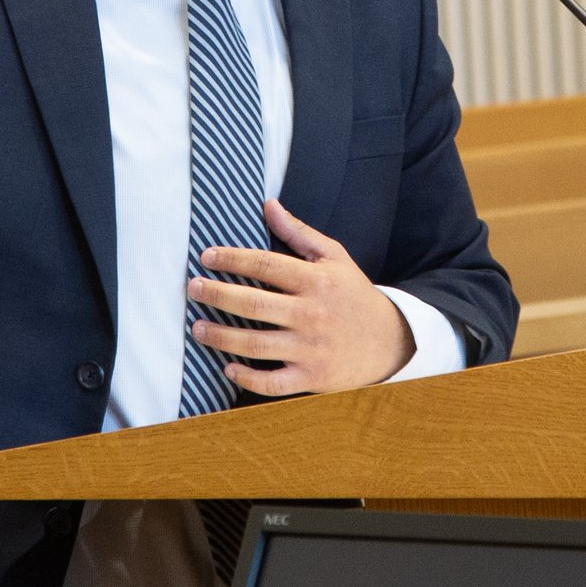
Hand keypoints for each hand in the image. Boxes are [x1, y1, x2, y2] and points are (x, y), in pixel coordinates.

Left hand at [185, 199, 411, 396]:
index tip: (206, 257)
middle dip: (216, 295)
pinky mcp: (312, 378)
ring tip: (197, 327)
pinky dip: (247, 378)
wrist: (393, 342)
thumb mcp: (334, 258)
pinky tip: (227, 367)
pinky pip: (273, 382)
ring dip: (221, 336)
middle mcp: (312, 314)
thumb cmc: (354, 295)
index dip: (231, 259)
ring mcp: (311, 348)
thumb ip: (299, 233)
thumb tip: (268, 204)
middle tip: (192, 288)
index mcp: (316, 281)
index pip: (264, 265)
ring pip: (256, 344)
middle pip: (253, 304)